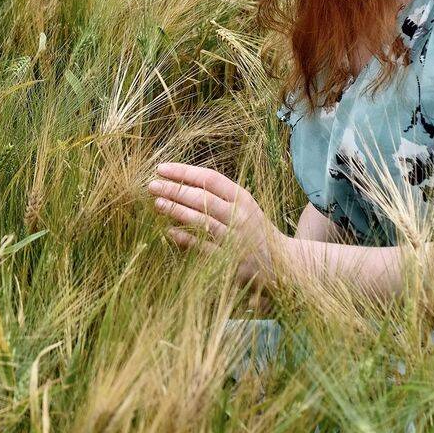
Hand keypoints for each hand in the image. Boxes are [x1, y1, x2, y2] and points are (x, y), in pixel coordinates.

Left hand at [145, 162, 289, 291]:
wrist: (281, 264)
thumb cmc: (254, 230)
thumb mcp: (244, 207)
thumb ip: (218, 196)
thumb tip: (181, 183)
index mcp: (242, 199)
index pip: (210, 179)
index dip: (184, 172)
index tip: (162, 168)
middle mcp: (240, 216)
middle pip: (202, 198)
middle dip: (175, 190)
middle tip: (152, 185)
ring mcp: (235, 239)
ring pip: (202, 221)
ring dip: (177, 211)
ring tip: (157, 203)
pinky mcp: (230, 261)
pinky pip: (204, 248)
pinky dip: (185, 239)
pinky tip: (169, 231)